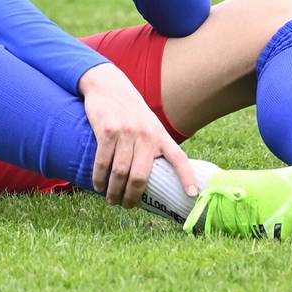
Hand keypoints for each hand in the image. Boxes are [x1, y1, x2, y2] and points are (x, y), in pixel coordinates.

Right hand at [78, 62, 197, 207]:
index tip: (193, 195)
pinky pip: (103, 162)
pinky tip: (98, 186)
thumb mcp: (149, 124)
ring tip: (111, 200)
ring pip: (120, 173)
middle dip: (132, 198)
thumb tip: (155, 180)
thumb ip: (154, 146)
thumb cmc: (130, 111)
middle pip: (141, 177)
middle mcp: (146, 134)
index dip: (187, 177)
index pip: (179, 158)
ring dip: (114, 192)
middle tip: (127, 206)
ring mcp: (126, 132)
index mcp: (160, 135)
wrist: (108, 85)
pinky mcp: (107, 130)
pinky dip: (99, 179)